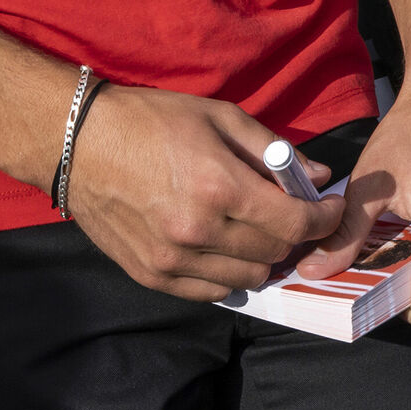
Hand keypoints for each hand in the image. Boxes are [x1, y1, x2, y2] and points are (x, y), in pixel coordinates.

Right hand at [60, 83, 340, 299]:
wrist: (80, 144)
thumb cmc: (152, 121)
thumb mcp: (220, 118)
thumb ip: (273, 151)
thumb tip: (318, 177)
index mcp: (219, 187)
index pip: (295, 224)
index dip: (323, 218)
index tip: (330, 207)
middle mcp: (198, 231)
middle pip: (275, 252)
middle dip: (294, 233)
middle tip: (292, 212)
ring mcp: (172, 259)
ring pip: (248, 277)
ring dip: (263, 255)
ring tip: (257, 228)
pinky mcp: (152, 275)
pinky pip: (212, 291)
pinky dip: (229, 273)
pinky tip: (225, 245)